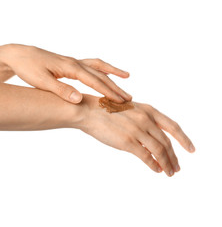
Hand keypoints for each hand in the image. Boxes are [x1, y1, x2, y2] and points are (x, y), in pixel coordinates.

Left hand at [0, 44, 131, 102]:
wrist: (20, 55)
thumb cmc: (29, 68)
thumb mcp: (42, 82)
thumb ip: (62, 90)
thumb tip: (79, 99)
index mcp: (72, 68)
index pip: (95, 82)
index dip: (108, 92)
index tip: (120, 101)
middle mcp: (76, 63)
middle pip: (101, 75)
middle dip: (116, 87)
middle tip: (129, 98)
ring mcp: (75, 62)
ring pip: (99, 68)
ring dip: (113, 74)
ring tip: (126, 76)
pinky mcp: (72, 64)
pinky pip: (92, 65)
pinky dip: (102, 69)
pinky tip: (107, 72)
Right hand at [77, 95, 194, 176]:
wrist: (90, 111)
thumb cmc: (108, 111)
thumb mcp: (132, 110)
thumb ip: (144, 121)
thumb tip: (154, 139)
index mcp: (148, 110)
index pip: (173, 126)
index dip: (184, 139)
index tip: (191, 149)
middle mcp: (146, 120)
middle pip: (167, 142)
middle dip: (174, 157)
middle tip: (177, 167)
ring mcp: (137, 130)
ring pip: (159, 151)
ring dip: (167, 163)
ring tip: (169, 172)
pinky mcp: (128, 142)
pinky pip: (146, 156)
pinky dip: (154, 165)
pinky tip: (156, 170)